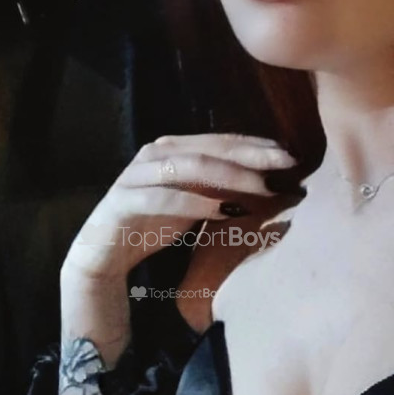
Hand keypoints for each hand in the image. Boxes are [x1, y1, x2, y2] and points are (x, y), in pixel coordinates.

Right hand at [61, 132, 297, 280]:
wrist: (105, 253)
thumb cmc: (152, 225)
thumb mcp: (194, 202)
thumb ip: (221, 187)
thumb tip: (270, 181)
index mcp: (172, 148)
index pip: (220, 141)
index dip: (255, 145)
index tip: (289, 155)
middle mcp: (154, 154)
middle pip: (208, 149)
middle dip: (249, 156)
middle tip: (283, 164)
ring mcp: (137, 175)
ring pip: (188, 167)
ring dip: (228, 176)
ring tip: (260, 188)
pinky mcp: (124, 200)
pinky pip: (163, 198)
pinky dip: (195, 203)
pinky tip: (222, 210)